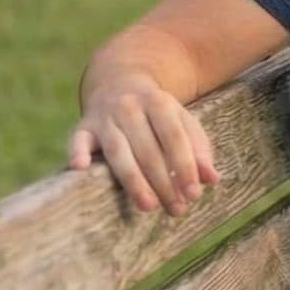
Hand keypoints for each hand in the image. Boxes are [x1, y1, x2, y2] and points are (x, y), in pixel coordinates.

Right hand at [67, 75, 220, 215]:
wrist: (119, 80)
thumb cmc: (159, 114)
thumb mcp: (183, 122)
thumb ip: (199, 149)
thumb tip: (212, 179)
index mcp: (159, 103)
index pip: (174, 137)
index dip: (185, 165)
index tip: (194, 193)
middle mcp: (130, 107)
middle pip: (147, 149)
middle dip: (163, 181)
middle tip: (176, 209)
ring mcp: (105, 116)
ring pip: (118, 150)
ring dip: (133, 180)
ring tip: (148, 206)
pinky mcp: (84, 126)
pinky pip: (78, 139)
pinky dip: (77, 152)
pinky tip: (80, 168)